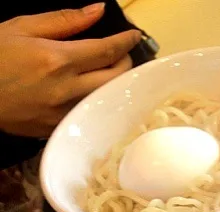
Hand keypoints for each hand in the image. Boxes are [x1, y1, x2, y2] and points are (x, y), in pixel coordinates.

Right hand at [0, 3, 140, 136]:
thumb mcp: (21, 28)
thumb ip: (64, 20)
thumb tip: (98, 10)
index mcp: (57, 60)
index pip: (108, 50)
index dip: (126, 42)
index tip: (134, 36)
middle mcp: (66, 89)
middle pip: (116, 78)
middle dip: (125, 62)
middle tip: (120, 53)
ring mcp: (63, 112)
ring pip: (106, 98)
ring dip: (113, 83)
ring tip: (108, 71)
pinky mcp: (58, 128)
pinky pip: (88, 113)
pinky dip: (95, 99)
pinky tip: (90, 91)